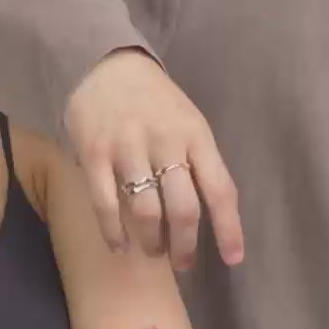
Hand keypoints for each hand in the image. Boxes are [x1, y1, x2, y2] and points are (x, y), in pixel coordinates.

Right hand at [64, 50, 243, 268]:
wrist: (107, 65)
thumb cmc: (157, 102)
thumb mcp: (189, 123)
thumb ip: (200, 162)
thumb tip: (212, 215)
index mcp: (196, 136)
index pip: (220, 189)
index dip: (229, 228)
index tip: (233, 259)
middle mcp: (165, 142)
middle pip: (182, 208)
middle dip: (185, 245)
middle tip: (183, 264)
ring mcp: (128, 147)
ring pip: (145, 211)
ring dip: (151, 242)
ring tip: (153, 252)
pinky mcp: (94, 153)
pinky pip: (105, 203)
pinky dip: (114, 232)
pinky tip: (120, 246)